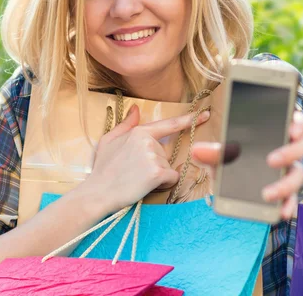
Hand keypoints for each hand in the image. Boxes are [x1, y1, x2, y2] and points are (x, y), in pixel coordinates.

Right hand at [83, 105, 210, 212]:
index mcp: (139, 132)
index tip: (205, 114)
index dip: (189, 119)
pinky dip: (163, 184)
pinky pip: (172, 178)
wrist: (98, 193)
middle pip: (166, 154)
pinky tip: (146, 186)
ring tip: (137, 179)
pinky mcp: (158, 173)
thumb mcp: (109, 141)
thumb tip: (136, 109)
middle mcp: (149, 142)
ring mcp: (154, 157)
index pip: (169, 124)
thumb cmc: (102, 169)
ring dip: (158, 176)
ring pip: (169, 167)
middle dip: (156, 164)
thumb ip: (126, 124)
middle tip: (135, 172)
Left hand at [192, 110, 302, 220]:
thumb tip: (197, 151)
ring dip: (285, 185)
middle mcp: (291, 151)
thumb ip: (213, 152)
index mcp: (279, 133)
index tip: (291, 128)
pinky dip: (289, 206)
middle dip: (290, 152)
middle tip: (271, 160)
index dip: (299, 123)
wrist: (235, 183)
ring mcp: (292, 172)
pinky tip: (281, 213)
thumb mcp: (223, 154)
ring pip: (300, 176)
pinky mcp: (289, 193)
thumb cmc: (234, 158)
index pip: (297, 123)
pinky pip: (294, 200)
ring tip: (267, 194)